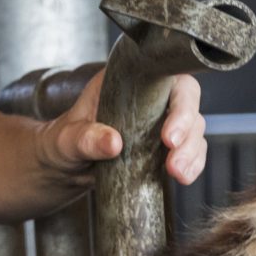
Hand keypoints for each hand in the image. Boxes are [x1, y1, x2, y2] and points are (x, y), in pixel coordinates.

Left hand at [39, 68, 206, 188]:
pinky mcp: (166, 146)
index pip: (167, 79)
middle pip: (187, 103)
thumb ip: (85, 138)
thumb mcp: (66, 140)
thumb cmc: (61, 143)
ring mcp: (161, 121)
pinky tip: (185, 176)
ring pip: (193, 129)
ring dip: (191, 152)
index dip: (180, 100)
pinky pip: (190, 151)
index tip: (169, 133)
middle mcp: (151, 98)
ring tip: (177, 173)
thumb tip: (113, 143)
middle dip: (187, 132)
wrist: (61, 168)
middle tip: (172, 156)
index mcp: (128, 82)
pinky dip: (192, 164)